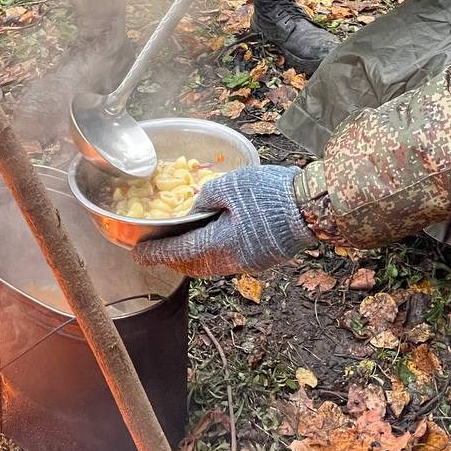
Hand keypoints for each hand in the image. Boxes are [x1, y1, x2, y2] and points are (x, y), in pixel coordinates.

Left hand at [132, 165, 316, 277]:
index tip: (138, 253)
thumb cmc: (271, 194)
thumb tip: (195, 208)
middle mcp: (231, 261)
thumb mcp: (232, 184)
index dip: (156, 253)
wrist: (312, 207)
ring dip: (193, 257)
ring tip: (182, 244)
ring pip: (210, 265)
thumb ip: (206, 197)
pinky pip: (227, 260)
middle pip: (193, 265)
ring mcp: (248, 263)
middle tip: (158, 248)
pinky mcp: (261, 259)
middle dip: (173, 258)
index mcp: (219, 244)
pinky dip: (211, 253)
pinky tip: (212, 239)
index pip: (178, 253)